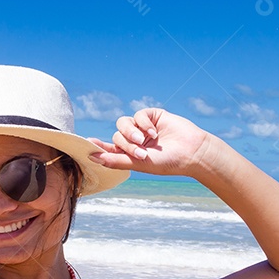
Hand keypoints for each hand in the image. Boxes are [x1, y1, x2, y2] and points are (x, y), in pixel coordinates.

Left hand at [87, 109, 214, 176]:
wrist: (191, 152)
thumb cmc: (167, 162)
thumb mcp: (139, 163)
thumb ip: (115, 160)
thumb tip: (93, 158)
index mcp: (130, 153)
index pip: (109, 148)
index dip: (98, 146)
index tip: (87, 143)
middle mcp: (134, 140)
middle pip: (116, 135)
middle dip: (126, 143)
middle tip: (141, 152)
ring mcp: (142, 127)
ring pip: (123, 123)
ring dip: (131, 132)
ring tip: (144, 140)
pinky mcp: (151, 116)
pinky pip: (137, 115)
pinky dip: (143, 123)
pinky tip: (154, 132)